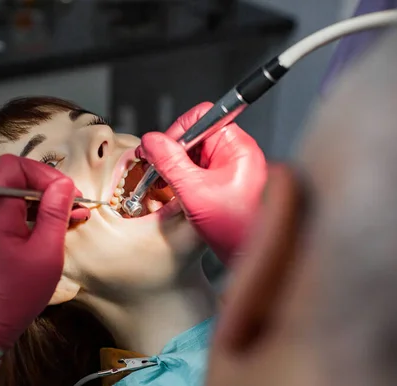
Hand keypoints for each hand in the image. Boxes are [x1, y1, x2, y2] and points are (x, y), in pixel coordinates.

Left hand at [0, 154, 88, 351]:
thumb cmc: (17, 293)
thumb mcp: (46, 252)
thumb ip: (55, 213)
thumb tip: (64, 183)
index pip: (14, 167)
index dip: (43, 173)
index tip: (65, 192)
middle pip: (15, 177)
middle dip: (47, 186)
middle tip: (72, 204)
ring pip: (16, 193)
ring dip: (44, 201)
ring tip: (71, 216)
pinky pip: (13, 211)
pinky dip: (35, 214)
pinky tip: (56, 227)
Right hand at [137, 102, 266, 264]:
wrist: (245, 256)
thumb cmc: (234, 229)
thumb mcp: (193, 191)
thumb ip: (169, 162)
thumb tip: (151, 141)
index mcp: (238, 148)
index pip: (203, 117)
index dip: (178, 130)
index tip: (162, 148)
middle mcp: (236, 154)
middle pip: (196, 134)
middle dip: (173, 151)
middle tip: (157, 167)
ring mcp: (230, 167)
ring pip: (194, 153)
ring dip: (176, 165)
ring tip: (166, 182)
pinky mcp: (223, 181)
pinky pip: (198, 168)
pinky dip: (183, 176)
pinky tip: (175, 189)